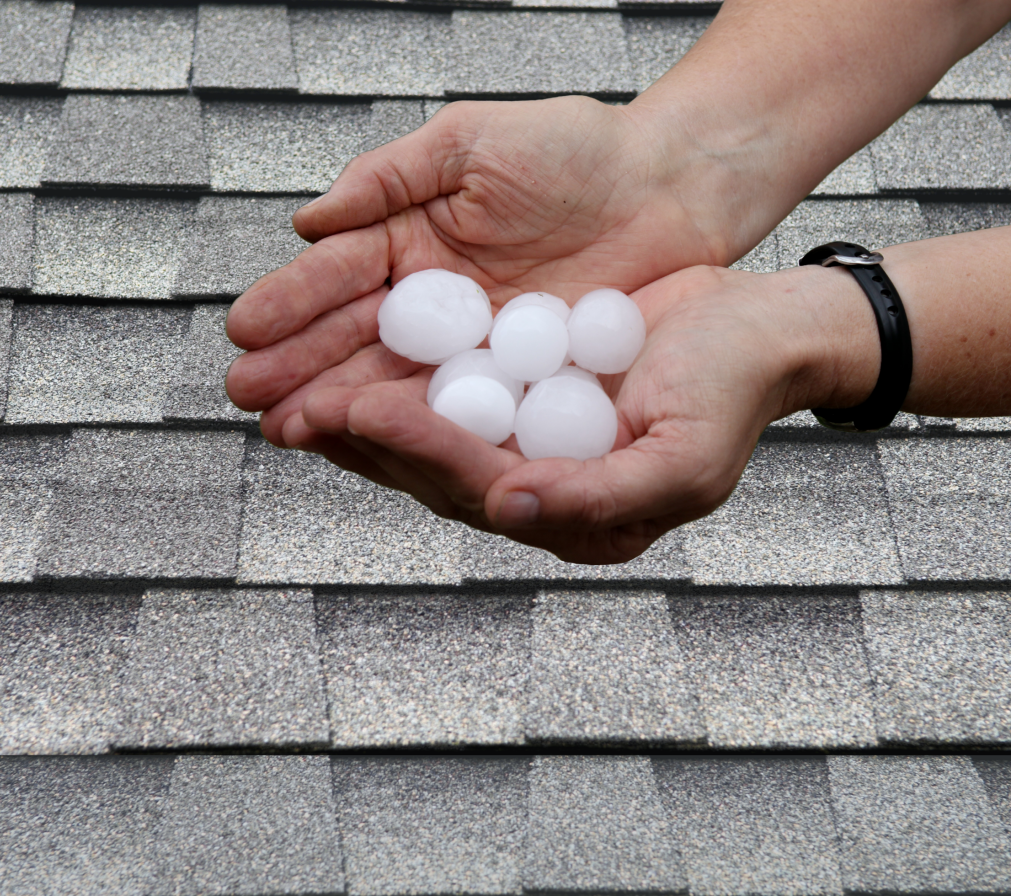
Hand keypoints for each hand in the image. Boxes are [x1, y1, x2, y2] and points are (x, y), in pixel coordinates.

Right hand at [224, 95, 754, 451]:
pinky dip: (416, 424)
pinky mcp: (514, 378)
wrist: (667, 188)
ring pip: (395, 379)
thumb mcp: (472, 143)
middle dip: (300, 368)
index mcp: (411, 237)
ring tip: (292, 428)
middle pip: (354, 339)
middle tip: (251, 397)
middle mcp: (434, 298)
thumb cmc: (579, 150)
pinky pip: (458, 405)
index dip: (290, 304)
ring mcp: (471, 344)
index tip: (244, 332)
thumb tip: (311, 221)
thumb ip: (390, 178)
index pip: (337, 277)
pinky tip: (373, 439)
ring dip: (342, 405)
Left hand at [294, 264, 879, 563]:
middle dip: (364, 442)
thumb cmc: (730, 390)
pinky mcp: (513, 395)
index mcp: (576, 518)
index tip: (363, 408)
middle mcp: (538, 487)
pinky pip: (442, 391)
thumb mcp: (685, 458)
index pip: (481, 493)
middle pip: (434, 474)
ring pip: (424, 439)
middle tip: (297, 408)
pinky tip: (347, 358)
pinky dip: (392, 374)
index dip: (420, 453)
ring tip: (294, 392)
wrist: (752, 327)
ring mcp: (521, 441)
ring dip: (357, 417)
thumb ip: (602, 498)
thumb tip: (512, 509)